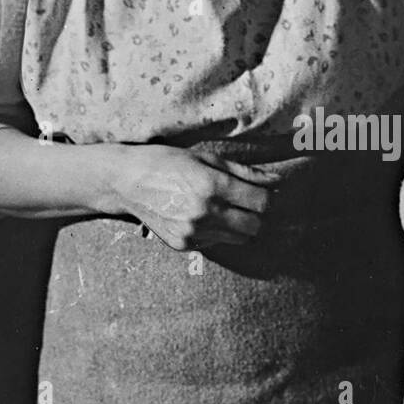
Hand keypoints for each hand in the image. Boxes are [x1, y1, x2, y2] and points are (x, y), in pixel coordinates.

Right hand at [113, 145, 278, 248]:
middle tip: (247, 203)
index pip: (262, 203)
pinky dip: (217, 232)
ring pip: (238, 239)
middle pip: (255, 226)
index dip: (268, 198)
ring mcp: (192, 232)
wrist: (126, 181)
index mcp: (212, 185)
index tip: (264, 193)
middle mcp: (204, 212)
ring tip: (223, 208)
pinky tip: (201, 215)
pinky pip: (215, 243)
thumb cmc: (168, 162)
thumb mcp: (207, 158)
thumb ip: (245, 172)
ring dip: (239, 226)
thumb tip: (277, 181)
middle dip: (257, 215)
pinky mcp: (182, 244)